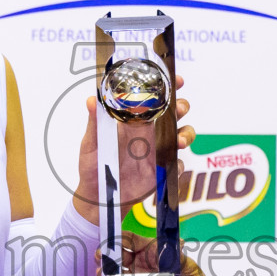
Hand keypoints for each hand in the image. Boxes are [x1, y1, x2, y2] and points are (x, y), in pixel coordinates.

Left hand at [73, 75, 194, 223]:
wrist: (98, 197)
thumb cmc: (93, 166)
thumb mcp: (91, 143)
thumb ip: (95, 122)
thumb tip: (91, 99)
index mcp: (134, 120)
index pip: (154, 97)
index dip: (167, 85)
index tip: (175, 78)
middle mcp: (149, 132)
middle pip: (174, 113)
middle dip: (181, 106)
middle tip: (179, 108)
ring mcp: (158, 151)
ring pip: (182, 135)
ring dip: (186, 134)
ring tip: (179, 141)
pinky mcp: (162, 171)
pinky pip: (178, 165)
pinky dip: (178, 165)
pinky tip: (171, 167)